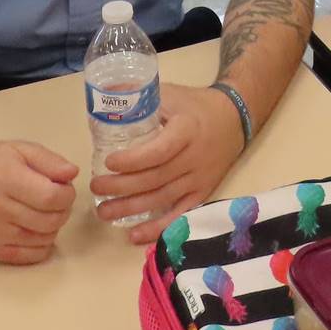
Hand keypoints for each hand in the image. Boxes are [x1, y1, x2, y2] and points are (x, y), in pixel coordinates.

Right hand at [0, 139, 77, 265]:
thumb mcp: (24, 150)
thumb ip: (51, 161)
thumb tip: (72, 174)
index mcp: (4, 178)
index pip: (50, 197)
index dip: (67, 195)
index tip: (65, 188)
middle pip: (50, 221)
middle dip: (63, 210)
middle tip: (56, 199)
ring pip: (45, 239)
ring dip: (53, 226)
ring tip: (43, 211)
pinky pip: (33, 255)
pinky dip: (42, 242)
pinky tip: (34, 226)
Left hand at [92, 83, 244, 244]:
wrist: (234, 119)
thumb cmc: (195, 106)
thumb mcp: (170, 93)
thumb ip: (141, 98)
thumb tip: (104, 99)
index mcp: (187, 130)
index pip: (159, 151)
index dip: (132, 160)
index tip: (108, 161)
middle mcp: (195, 158)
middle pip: (156, 179)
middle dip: (122, 187)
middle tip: (96, 186)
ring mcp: (200, 179)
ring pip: (163, 199)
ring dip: (131, 209)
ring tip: (103, 211)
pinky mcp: (203, 194)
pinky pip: (180, 215)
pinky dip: (157, 228)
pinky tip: (134, 236)